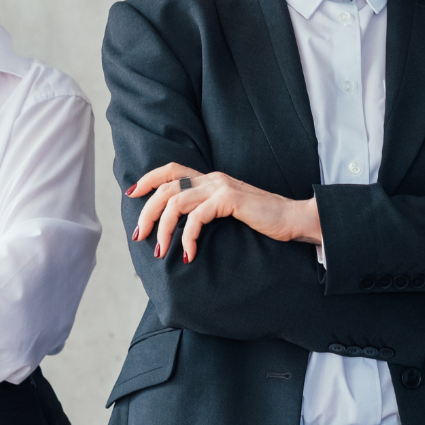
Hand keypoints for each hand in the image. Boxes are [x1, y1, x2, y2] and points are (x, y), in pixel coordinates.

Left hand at [127, 162, 319, 261]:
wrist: (292, 218)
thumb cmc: (263, 220)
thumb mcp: (229, 213)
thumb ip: (208, 211)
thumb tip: (183, 226)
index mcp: (211, 179)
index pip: (172, 169)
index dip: (149, 178)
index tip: (132, 193)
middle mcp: (213, 178)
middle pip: (166, 187)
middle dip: (147, 212)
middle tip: (139, 236)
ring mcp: (221, 187)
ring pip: (175, 202)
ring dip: (162, 228)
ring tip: (160, 251)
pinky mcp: (229, 200)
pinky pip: (196, 218)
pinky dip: (187, 238)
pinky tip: (188, 255)